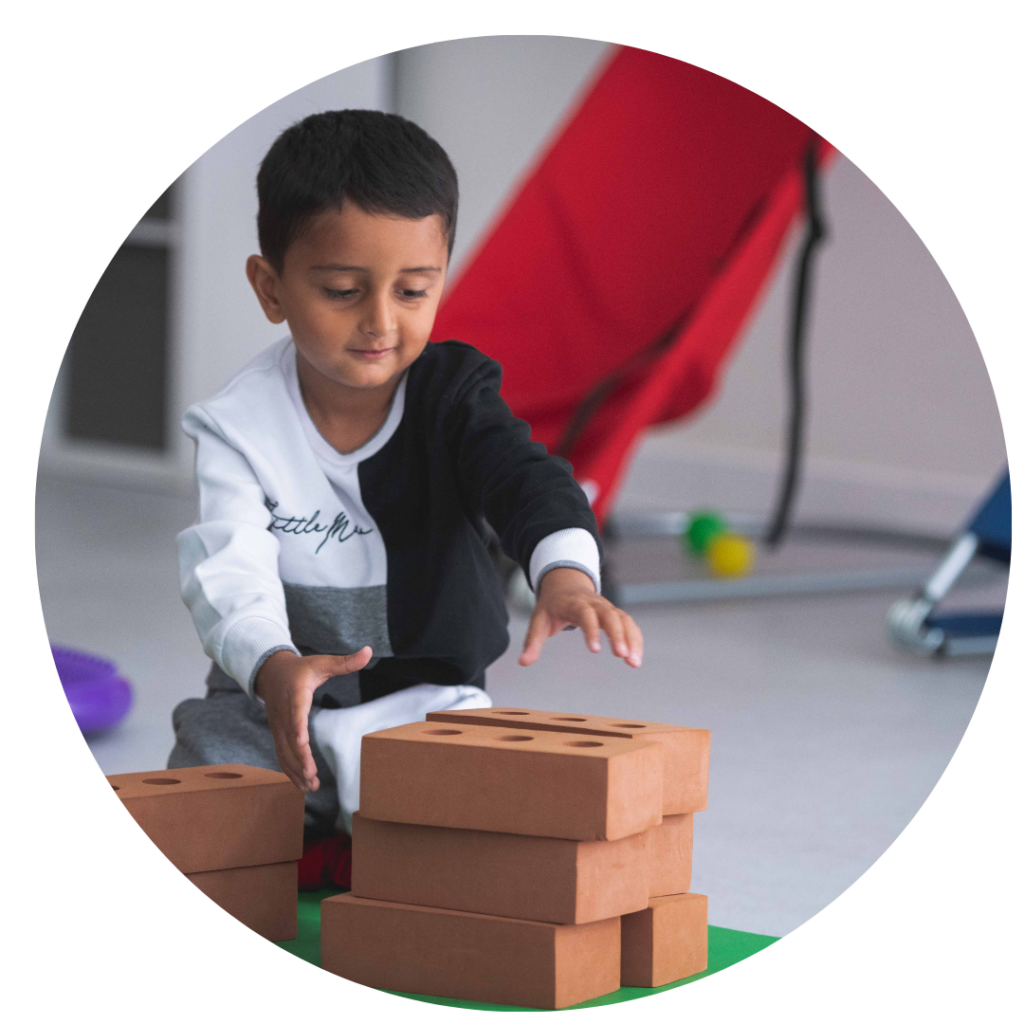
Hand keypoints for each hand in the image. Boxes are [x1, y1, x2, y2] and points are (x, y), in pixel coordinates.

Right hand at [254, 646, 372, 791]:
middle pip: (289, 739)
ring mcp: (277, 727)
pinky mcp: (277, 734)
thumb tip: (369, 651)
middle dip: (300, 760)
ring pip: (283, 752)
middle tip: (312, 777)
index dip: (298, 728)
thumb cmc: (301, 669)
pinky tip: (302, 785)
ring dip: (295, 771)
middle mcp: (283, 714)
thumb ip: (345, 661)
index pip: (295, 713)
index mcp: (295, 695)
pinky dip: (290, 771)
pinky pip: (281, 755)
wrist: (270, 673)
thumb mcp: (322, 662)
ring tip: (310, 787)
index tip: (303, 742)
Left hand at [518, 567, 642, 668]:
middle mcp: (594, 603)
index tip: (595, 651)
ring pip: (624, 619)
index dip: (592, 630)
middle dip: (618, 634)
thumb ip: (532, 642)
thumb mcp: (538, 620)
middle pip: (610, 615)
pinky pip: (629, 624)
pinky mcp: (615, 614)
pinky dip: (635, 639)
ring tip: (634, 663)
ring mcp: (607, 607)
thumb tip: (523, 662)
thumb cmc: (552, 605)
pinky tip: (636, 658)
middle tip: (623, 656)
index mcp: (574, 603)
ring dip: (632, 639)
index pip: (585, 614)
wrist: (565, 584)